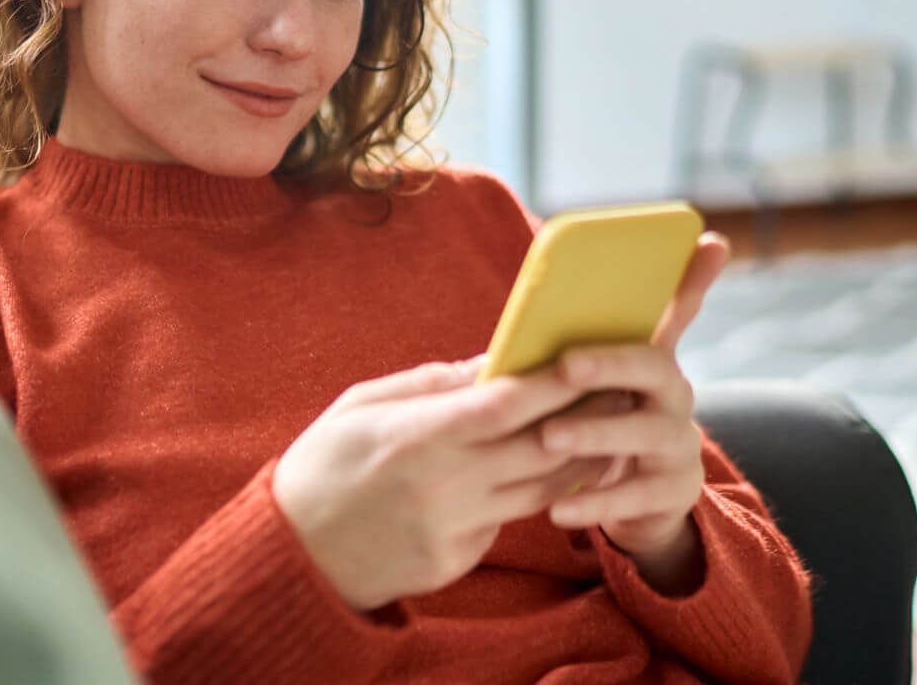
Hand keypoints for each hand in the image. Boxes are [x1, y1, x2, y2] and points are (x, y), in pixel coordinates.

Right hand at [273, 357, 626, 611]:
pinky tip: (552, 474)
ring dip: (579, 460)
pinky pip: (507, 521)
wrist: (295, 553)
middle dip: (586, 416)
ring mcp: (455, 528)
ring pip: (540, 491)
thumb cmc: (323, 464)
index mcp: (417, 436)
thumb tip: (489, 362)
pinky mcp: (458, 559)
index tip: (587, 357)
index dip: (553, 381)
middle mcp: (445, 484)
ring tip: (608, 430)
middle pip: (540, 448)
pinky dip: (531, 496)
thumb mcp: (361, 405)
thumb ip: (429, 384)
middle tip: (621, 388)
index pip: (506, 404)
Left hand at [536, 232, 730, 568]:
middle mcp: (675, 394)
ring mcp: (680, 444)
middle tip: (565, 365)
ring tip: (547, 437)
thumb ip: (568, 352)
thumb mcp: (588, 389)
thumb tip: (530, 313)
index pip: (678, 309)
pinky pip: (635, 496)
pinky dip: (594, 501)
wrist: (634, 504)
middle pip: (656, 366)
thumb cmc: (598, 426)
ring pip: (645, 432)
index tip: (711, 241)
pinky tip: (558, 509)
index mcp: (651, 359)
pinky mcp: (673, 492)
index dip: (696, 278)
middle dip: (611, 363)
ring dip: (594, 432)